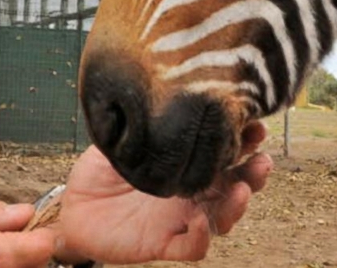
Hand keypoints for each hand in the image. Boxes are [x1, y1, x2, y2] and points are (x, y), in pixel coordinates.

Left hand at [57, 122, 272, 263]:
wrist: (74, 207)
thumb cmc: (100, 170)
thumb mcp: (121, 139)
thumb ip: (142, 122)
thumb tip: (160, 90)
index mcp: (187, 163)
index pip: (225, 151)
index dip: (246, 140)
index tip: (255, 123)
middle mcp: (192, 191)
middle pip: (236, 185)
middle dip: (254, 174)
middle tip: (262, 159)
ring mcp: (181, 218)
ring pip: (222, 218)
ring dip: (236, 206)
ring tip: (242, 190)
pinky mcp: (164, 243)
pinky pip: (193, 247)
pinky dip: (201, 237)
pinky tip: (199, 221)